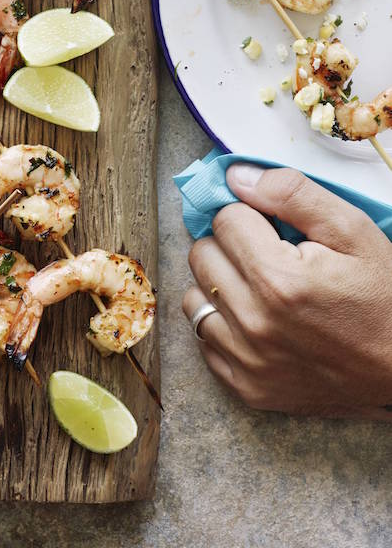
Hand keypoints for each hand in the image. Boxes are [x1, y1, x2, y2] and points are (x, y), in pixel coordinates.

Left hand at [182, 163, 391, 417]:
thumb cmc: (384, 298)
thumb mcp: (353, 232)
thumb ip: (292, 194)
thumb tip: (236, 177)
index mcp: (277, 279)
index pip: (224, 219)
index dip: (249, 216)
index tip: (272, 228)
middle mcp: (253, 322)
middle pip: (201, 255)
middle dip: (230, 246)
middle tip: (267, 255)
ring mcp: (247, 361)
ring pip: (194, 298)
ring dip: (219, 285)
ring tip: (259, 287)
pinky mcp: (248, 388)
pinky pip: (204, 341)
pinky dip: (223, 325)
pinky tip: (257, 320)